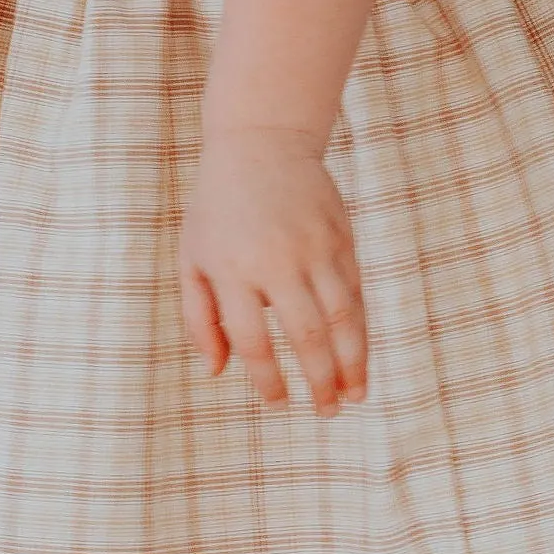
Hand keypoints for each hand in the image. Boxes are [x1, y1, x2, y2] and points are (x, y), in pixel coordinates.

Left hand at [179, 126, 368, 410]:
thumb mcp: (192, 258)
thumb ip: (200, 318)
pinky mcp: (341, 237)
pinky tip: (360, 355)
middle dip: (320, 380)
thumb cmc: (218, 210)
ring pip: (342, 316)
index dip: (267, 378)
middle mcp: (276, 259)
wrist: (261, 142)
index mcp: (232, 268)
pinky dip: (361, 328)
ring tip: (355, 395)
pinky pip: (355, 292)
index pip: (253, 339)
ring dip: (352, 361)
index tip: (279, 402)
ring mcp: (314, 247)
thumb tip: (216, 373)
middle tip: (327, 412)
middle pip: (306, 333)